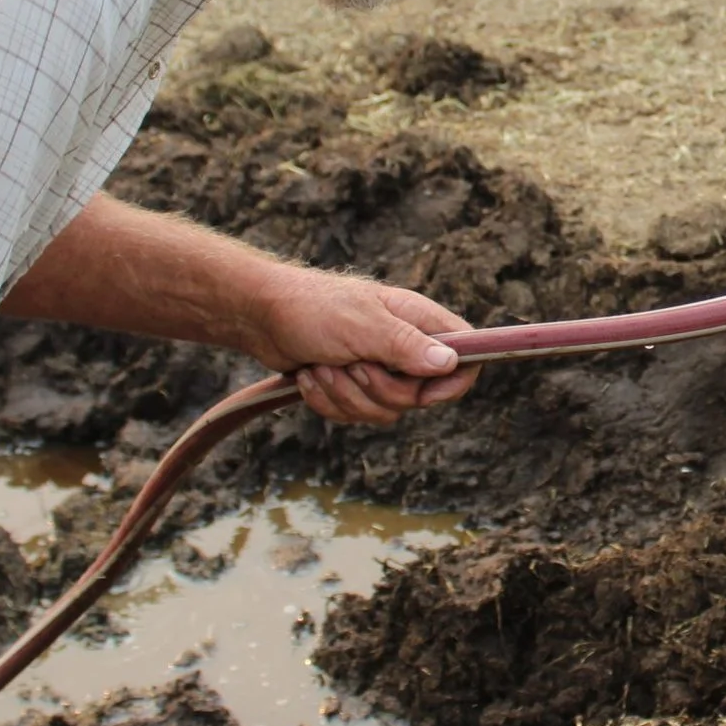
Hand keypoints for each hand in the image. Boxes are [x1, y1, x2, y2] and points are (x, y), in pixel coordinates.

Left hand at [250, 266, 480, 425]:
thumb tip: (451, 363)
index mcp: (417, 321)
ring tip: (322, 366)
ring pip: (384, 411)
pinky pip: (354, 415)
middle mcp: (403, 346)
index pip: (466, 355)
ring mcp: (378, 368)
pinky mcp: (352, 387)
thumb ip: (407, 345)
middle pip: (419, 396)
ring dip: (346, 396)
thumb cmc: (311, 309)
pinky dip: (327, 401)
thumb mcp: (361, 326)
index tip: (422, 394)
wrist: (259, 316)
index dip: (452, 382)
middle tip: (352, 365)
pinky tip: (309, 376)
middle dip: (379, 391)